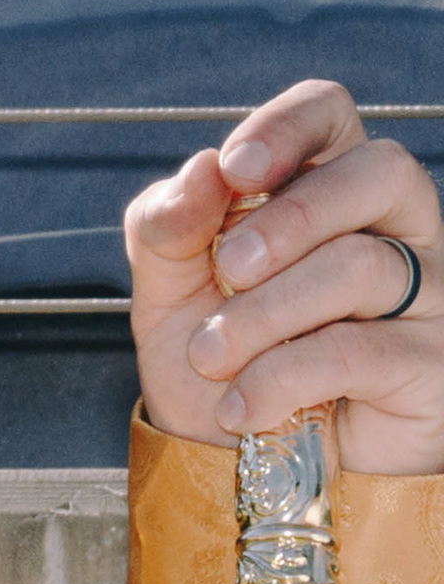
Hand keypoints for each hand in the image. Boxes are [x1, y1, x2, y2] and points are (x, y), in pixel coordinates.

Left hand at [126, 79, 443, 473]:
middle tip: (227, 270)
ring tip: (213, 357)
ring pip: (360, 265)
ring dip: (263, 315)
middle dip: (288, 218)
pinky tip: (243, 406)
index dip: (287, 128)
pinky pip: (361, 349)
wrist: (236, 469)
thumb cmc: (216, 367)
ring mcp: (429, 293)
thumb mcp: (167, 294)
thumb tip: (200, 171)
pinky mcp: (434, 363)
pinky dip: (281, 378)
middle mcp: (394, 228)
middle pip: (377, 171)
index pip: (331, 114)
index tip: (235, 169)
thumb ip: (166, 227)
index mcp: (327, 190)